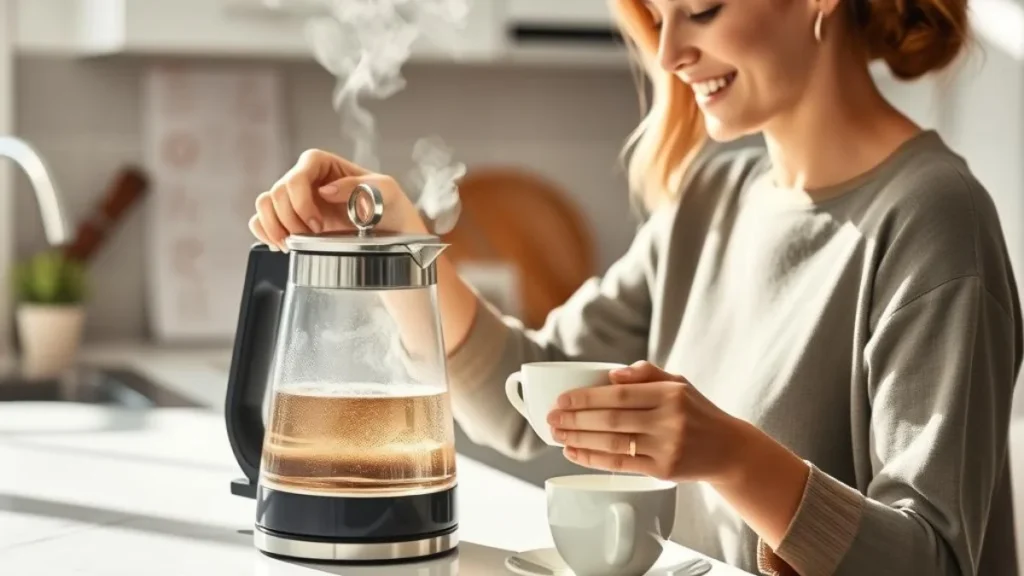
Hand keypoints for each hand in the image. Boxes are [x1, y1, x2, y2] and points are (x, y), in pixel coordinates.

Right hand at [249, 149, 425, 250]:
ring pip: (264, 204)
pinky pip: (261, 220)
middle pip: (278, 192)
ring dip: (274, 226)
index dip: (301, 200)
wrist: (391, 234)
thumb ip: (359, 185)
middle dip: (290, 219)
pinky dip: (264, 232)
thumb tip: (325, 190)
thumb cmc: (391, 206)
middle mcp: (306, 179)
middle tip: (310, 237)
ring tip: (294, 244)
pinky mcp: (290, 219)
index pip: (298, 174)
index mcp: (323, 164)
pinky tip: (282, 245)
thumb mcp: (386, 190)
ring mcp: (296, 200)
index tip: (317, 224)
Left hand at [546, 361, 747, 483]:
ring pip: (613, 443)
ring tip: (557, 435)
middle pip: (611, 419)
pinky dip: (593, 458)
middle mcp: (669, 420)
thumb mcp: (678, 383)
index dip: (586, 397)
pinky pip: (621, 464)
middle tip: (551, 418)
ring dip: (579, 439)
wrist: (729, 449)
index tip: (562, 399)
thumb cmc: (696, 412)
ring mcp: (666, 447)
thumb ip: (646, 373)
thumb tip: (612, 376)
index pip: (620, 394)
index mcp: (670, 394)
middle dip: (576, 419)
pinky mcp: (663, 470)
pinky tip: (575, 453)